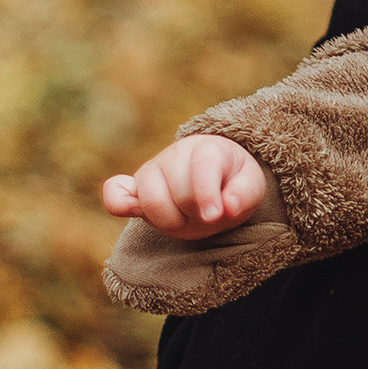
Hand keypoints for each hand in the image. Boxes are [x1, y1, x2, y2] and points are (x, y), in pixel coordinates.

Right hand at [101, 132, 280, 233]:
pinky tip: (129, 209)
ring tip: (185, 216)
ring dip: (171, 220)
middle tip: (207, 213)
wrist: (213, 180)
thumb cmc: (233, 183)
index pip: (201, 170)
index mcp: (207, 149)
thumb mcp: (251, 187)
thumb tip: (228, 207)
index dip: (207, 195)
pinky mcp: (135, 188)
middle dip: (195, 213)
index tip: (214, 215)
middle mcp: (175, 154)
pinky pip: (116, 192)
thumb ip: (245, 195)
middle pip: (179, 193)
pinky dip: (117, 202)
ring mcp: (152, 170)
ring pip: (151, 200)